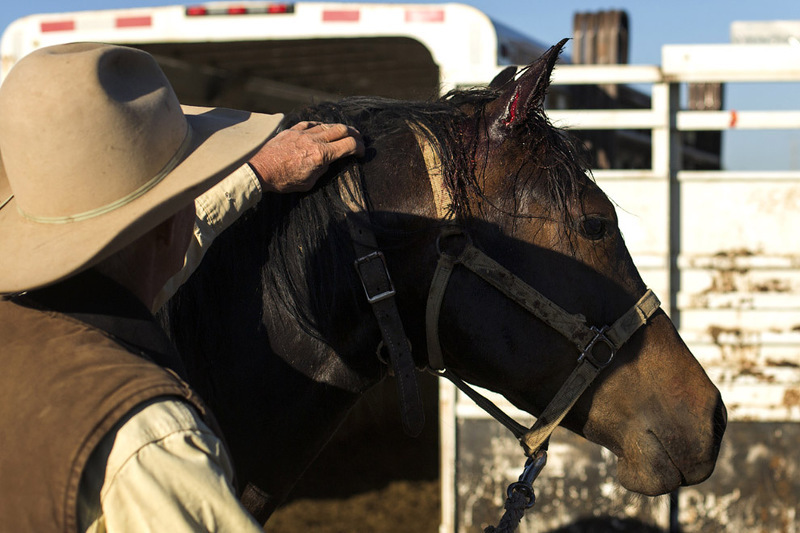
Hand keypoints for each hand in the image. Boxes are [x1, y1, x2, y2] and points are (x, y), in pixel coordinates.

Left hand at [248, 121, 364, 192]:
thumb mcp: (309, 182)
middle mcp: (314, 141)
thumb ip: (322, 170)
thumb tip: (329, 161)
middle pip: (342, 130)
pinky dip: (321, 126)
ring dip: (339, 129)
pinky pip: (312, 123)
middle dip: (354, 134)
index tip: (362, 152)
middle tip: (358, 139)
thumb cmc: (283, 180)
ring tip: (344, 133)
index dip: (360, 148)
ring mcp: (303, 133)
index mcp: (321, 155)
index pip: (349, 145)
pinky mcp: (293, 129)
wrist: (260, 171)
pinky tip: (323, 129)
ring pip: (328, 125)